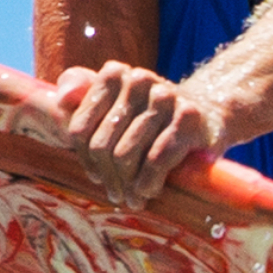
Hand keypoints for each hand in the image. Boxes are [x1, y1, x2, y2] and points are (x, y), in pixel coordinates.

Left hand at [44, 60, 219, 202]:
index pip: (80, 128)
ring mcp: (164, 97)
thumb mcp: (117, 102)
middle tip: (115, 194)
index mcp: (113, 74)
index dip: (85, 159)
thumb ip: (84, 97)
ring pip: (126, 155)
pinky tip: (147, 192)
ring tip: (132, 198)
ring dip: (128, 186)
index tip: (95, 175)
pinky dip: (148, 182)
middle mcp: (137, 80)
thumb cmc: (152, 116)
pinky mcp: (188, 118)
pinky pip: (156, 160)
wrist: (210, 112)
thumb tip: (61, 99)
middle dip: (107, 177)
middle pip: (102, 145)